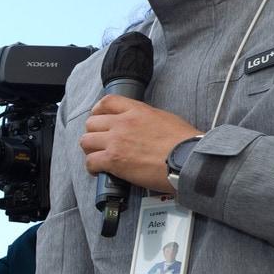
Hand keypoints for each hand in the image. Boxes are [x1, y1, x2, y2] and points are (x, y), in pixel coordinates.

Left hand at [81, 95, 196, 192]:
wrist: (188, 159)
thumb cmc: (184, 142)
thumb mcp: (164, 118)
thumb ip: (145, 118)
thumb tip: (138, 126)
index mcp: (137, 111)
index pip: (107, 102)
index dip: (98, 111)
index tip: (98, 118)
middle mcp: (123, 123)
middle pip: (91, 123)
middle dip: (93, 133)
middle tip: (99, 143)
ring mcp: (116, 141)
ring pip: (86, 141)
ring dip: (90, 150)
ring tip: (98, 157)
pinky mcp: (113, 160)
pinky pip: (90, 162)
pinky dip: (92, 167)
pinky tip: (100, 171)